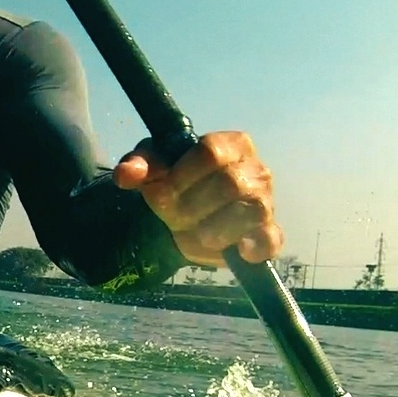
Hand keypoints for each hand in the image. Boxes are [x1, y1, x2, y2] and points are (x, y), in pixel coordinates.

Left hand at [113, 132, 282, 266]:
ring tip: (197, 234)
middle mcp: (255, 170)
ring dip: (217, 228)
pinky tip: (239, 251)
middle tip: (173, 217)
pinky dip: (257, 247)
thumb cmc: (175, 183)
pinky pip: (271, 239)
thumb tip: (126, 175)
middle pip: (230, 184)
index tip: (160, 191)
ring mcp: (265, 202)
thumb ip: (139, 165)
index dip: (182, 175)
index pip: (211, 152)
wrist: (186, 218)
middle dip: (193, 205)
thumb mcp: (153, 168)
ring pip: (252, 211)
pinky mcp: (268, 234)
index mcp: (231, 145)